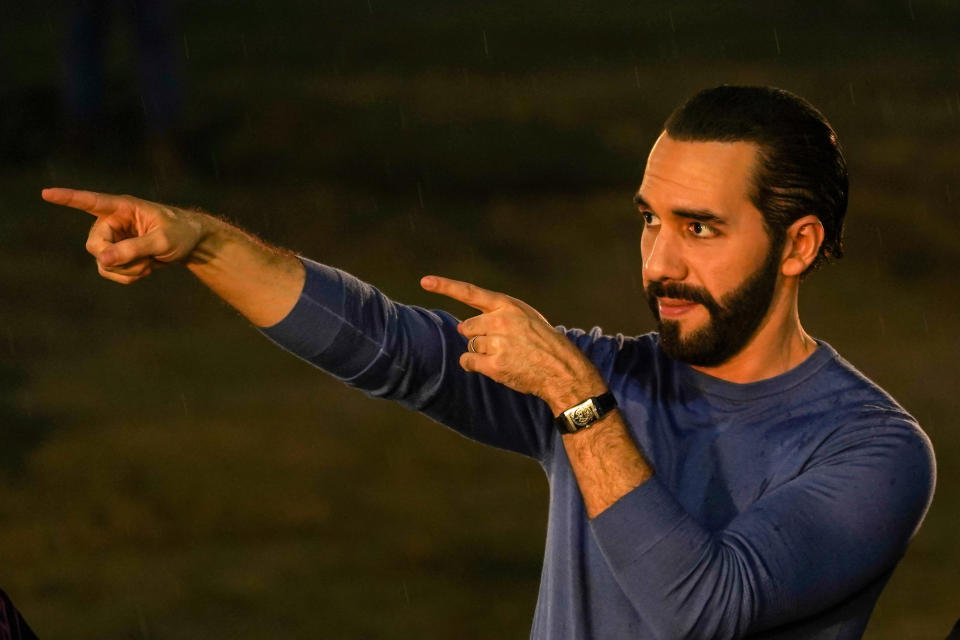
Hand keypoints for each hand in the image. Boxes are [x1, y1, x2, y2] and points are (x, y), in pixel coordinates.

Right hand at [42, 188, 203, 284]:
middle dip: (117, 259)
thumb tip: (103, 259)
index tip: (46, 194)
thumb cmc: (181, 233)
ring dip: (126, 270)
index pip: (92, 202)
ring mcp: (113, 239)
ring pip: (102, 262)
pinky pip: (110, 271)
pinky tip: (145, 269)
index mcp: (123, 208)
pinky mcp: (116, 254)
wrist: (191, 244)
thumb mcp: (163, 241)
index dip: (68, 198)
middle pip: (94, 245)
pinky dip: (127, 276)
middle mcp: (112, 221)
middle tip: (144, 260)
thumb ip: (134, 249)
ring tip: (149, 262)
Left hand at [421, 275, 606, 413]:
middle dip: (478, 336)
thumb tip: (464, 326)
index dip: (445, 286)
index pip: (470, 293)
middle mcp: (501, 321)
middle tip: (502, 344)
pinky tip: (495, 367)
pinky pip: (468, 362)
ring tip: (506, 356)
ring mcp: (497, 343)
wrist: (562, 369)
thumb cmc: (544, 343)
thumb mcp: (526, 317)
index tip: (425, 281)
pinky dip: (474, 366)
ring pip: (469, 346)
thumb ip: (499, 315)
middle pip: (467, 327)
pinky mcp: (495, 364)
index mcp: (508, 305)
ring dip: (481, 353)